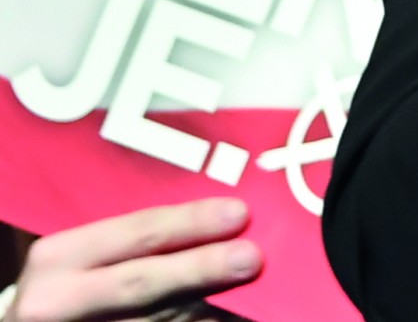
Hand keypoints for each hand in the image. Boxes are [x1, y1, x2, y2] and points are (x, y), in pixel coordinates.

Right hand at [10, 199, 258, 318]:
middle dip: (200, 269)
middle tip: (250, 258)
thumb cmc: (75, 283)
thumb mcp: (88, 256)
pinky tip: (223, 318)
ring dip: (206, 308)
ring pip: (158, 320)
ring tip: (248, 295)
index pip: (134, 233)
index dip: (190, 224)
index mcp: (58, 258)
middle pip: (142, 283)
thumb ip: (141, 241)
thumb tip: (224, 220)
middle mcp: (58, 300)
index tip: (239, 213)